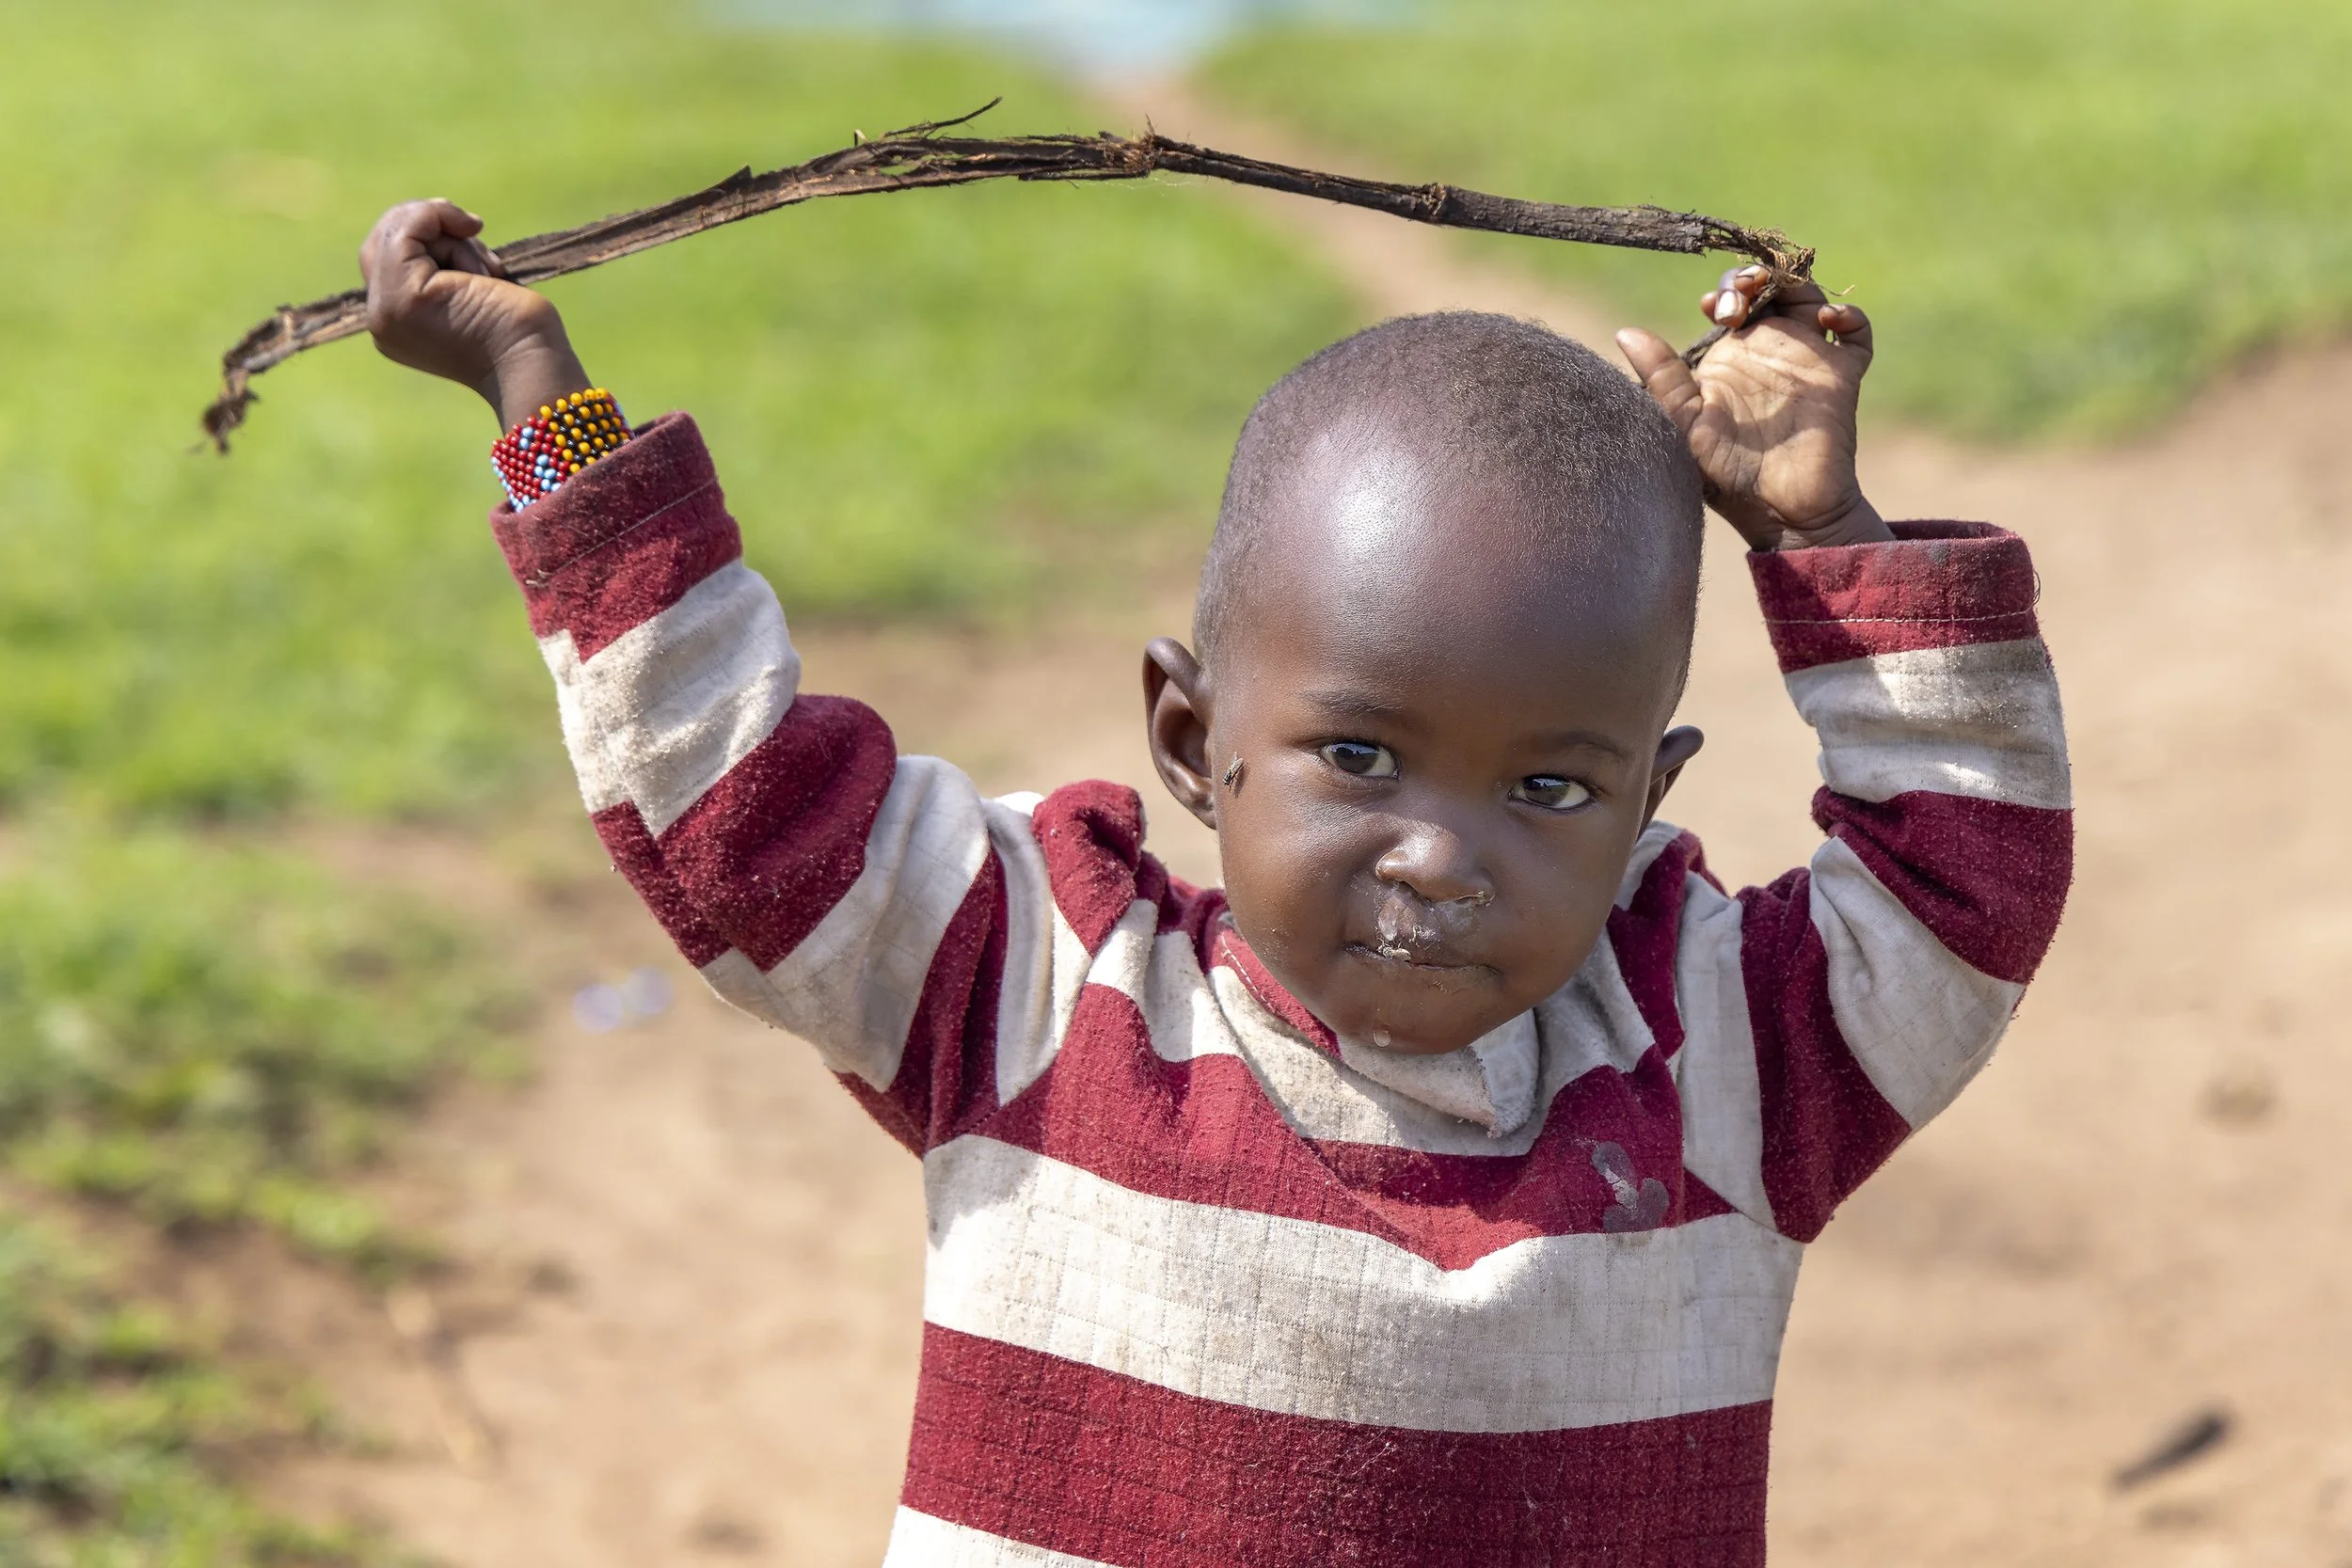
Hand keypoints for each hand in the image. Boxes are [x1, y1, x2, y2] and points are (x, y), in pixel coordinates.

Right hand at [359, 199, 590, 429]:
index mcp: (396, 323)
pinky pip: (403, 229)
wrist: (532, 363)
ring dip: (453, 238)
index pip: (384, 256)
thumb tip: (445, 221)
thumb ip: (444, 264)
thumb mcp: (473, 287)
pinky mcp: (403, 296)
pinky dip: (439, 216)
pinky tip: (472, 233)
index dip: (422, 232)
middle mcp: (381, 320)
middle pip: (384, 239)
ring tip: (485, 274)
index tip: (470, 231)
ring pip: (399, 232)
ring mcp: (386, 310)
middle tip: (474, 230)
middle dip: (432, 225)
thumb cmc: (521, 331)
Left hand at [1617, 267, 1890, 550]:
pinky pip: (1857, 333)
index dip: (1724, 291)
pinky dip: (1850, 314)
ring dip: (1793, 282)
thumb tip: (1625, 332)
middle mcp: (1769, 354)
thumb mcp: (1684, 424)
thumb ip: (1662, 378)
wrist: (1781, 512)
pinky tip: (1826, 316)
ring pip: (1810, 298)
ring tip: (1774, 290)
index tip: (1713, 306)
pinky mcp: (1841, 376)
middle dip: (1753, 278)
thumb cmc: (1727, 477)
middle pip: (1769, 290)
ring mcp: (1807, 361)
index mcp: (1730, 360)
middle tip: (1737, 299)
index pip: (1730, 304)